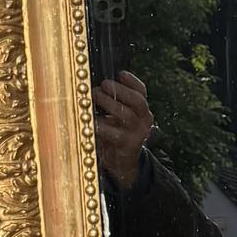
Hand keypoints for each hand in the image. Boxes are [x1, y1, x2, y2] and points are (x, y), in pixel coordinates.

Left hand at [95, 71, 152, 188]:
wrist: (123, 162)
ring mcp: (138, 133)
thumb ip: (114, 102)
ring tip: (94, 96)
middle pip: (137, 101)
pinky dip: (101, 126)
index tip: (120, 74)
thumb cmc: (116, 133)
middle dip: (120, 90)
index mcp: (142, 110)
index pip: (141, 91)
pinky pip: (114, 133)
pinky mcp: (128, 146)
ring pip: (126, 114)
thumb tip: (95, 85)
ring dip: (109, 103)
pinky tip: (91, 121)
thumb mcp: (119, 117)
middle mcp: (145, 120)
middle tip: (103, 84)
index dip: (132, 81)